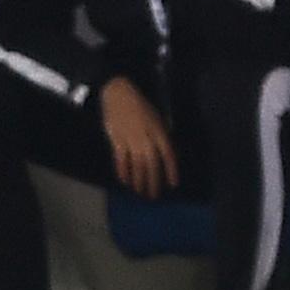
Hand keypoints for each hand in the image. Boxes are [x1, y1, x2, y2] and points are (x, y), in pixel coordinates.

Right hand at [101, 77, 178, 199]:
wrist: (119, 94)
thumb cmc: (141, 106)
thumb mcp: (158, 119)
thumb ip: (162, 136)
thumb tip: (166, 155)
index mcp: (160, 132)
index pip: (168, 155)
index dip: (171, 171)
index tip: (173, 184)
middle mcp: (147, 138)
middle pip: (152, 165)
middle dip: (153, 182)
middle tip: (153, 195)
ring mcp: (131, 140)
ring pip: (137, 165)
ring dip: (138, 181)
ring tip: (139, 192)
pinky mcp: (116, 140)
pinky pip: (121, 159)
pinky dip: (123, 171)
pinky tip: (124, 181)